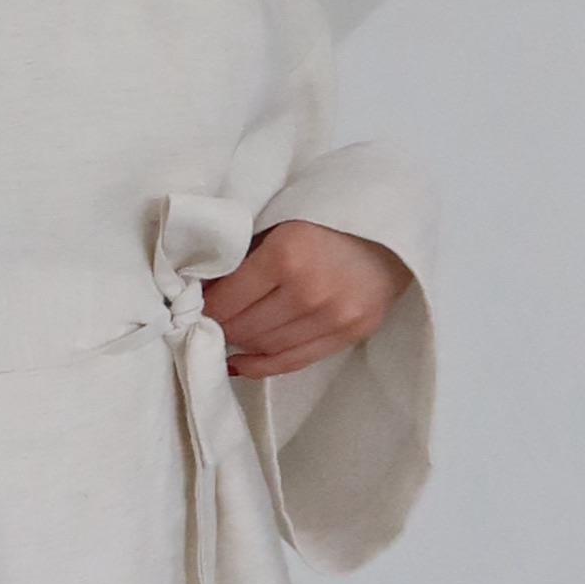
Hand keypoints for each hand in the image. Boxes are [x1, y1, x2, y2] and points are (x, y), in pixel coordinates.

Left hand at [201, 221, 407, 383]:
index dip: (203, 306)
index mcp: (286, 254)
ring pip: (266, 346)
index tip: (191, 305)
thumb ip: (242, 254)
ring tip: (227, 333)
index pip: (226, 300)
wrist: (392, 226)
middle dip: (218, 325)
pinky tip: (239, 362)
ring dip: (240, 342)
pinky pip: (294, 361)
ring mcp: (334, 317)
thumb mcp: (279, 221)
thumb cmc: (327, 218)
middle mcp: (309, 290)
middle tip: (205, 320)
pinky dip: (261, 365)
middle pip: (243, 327)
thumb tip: (199, 289)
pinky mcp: (351, 334)